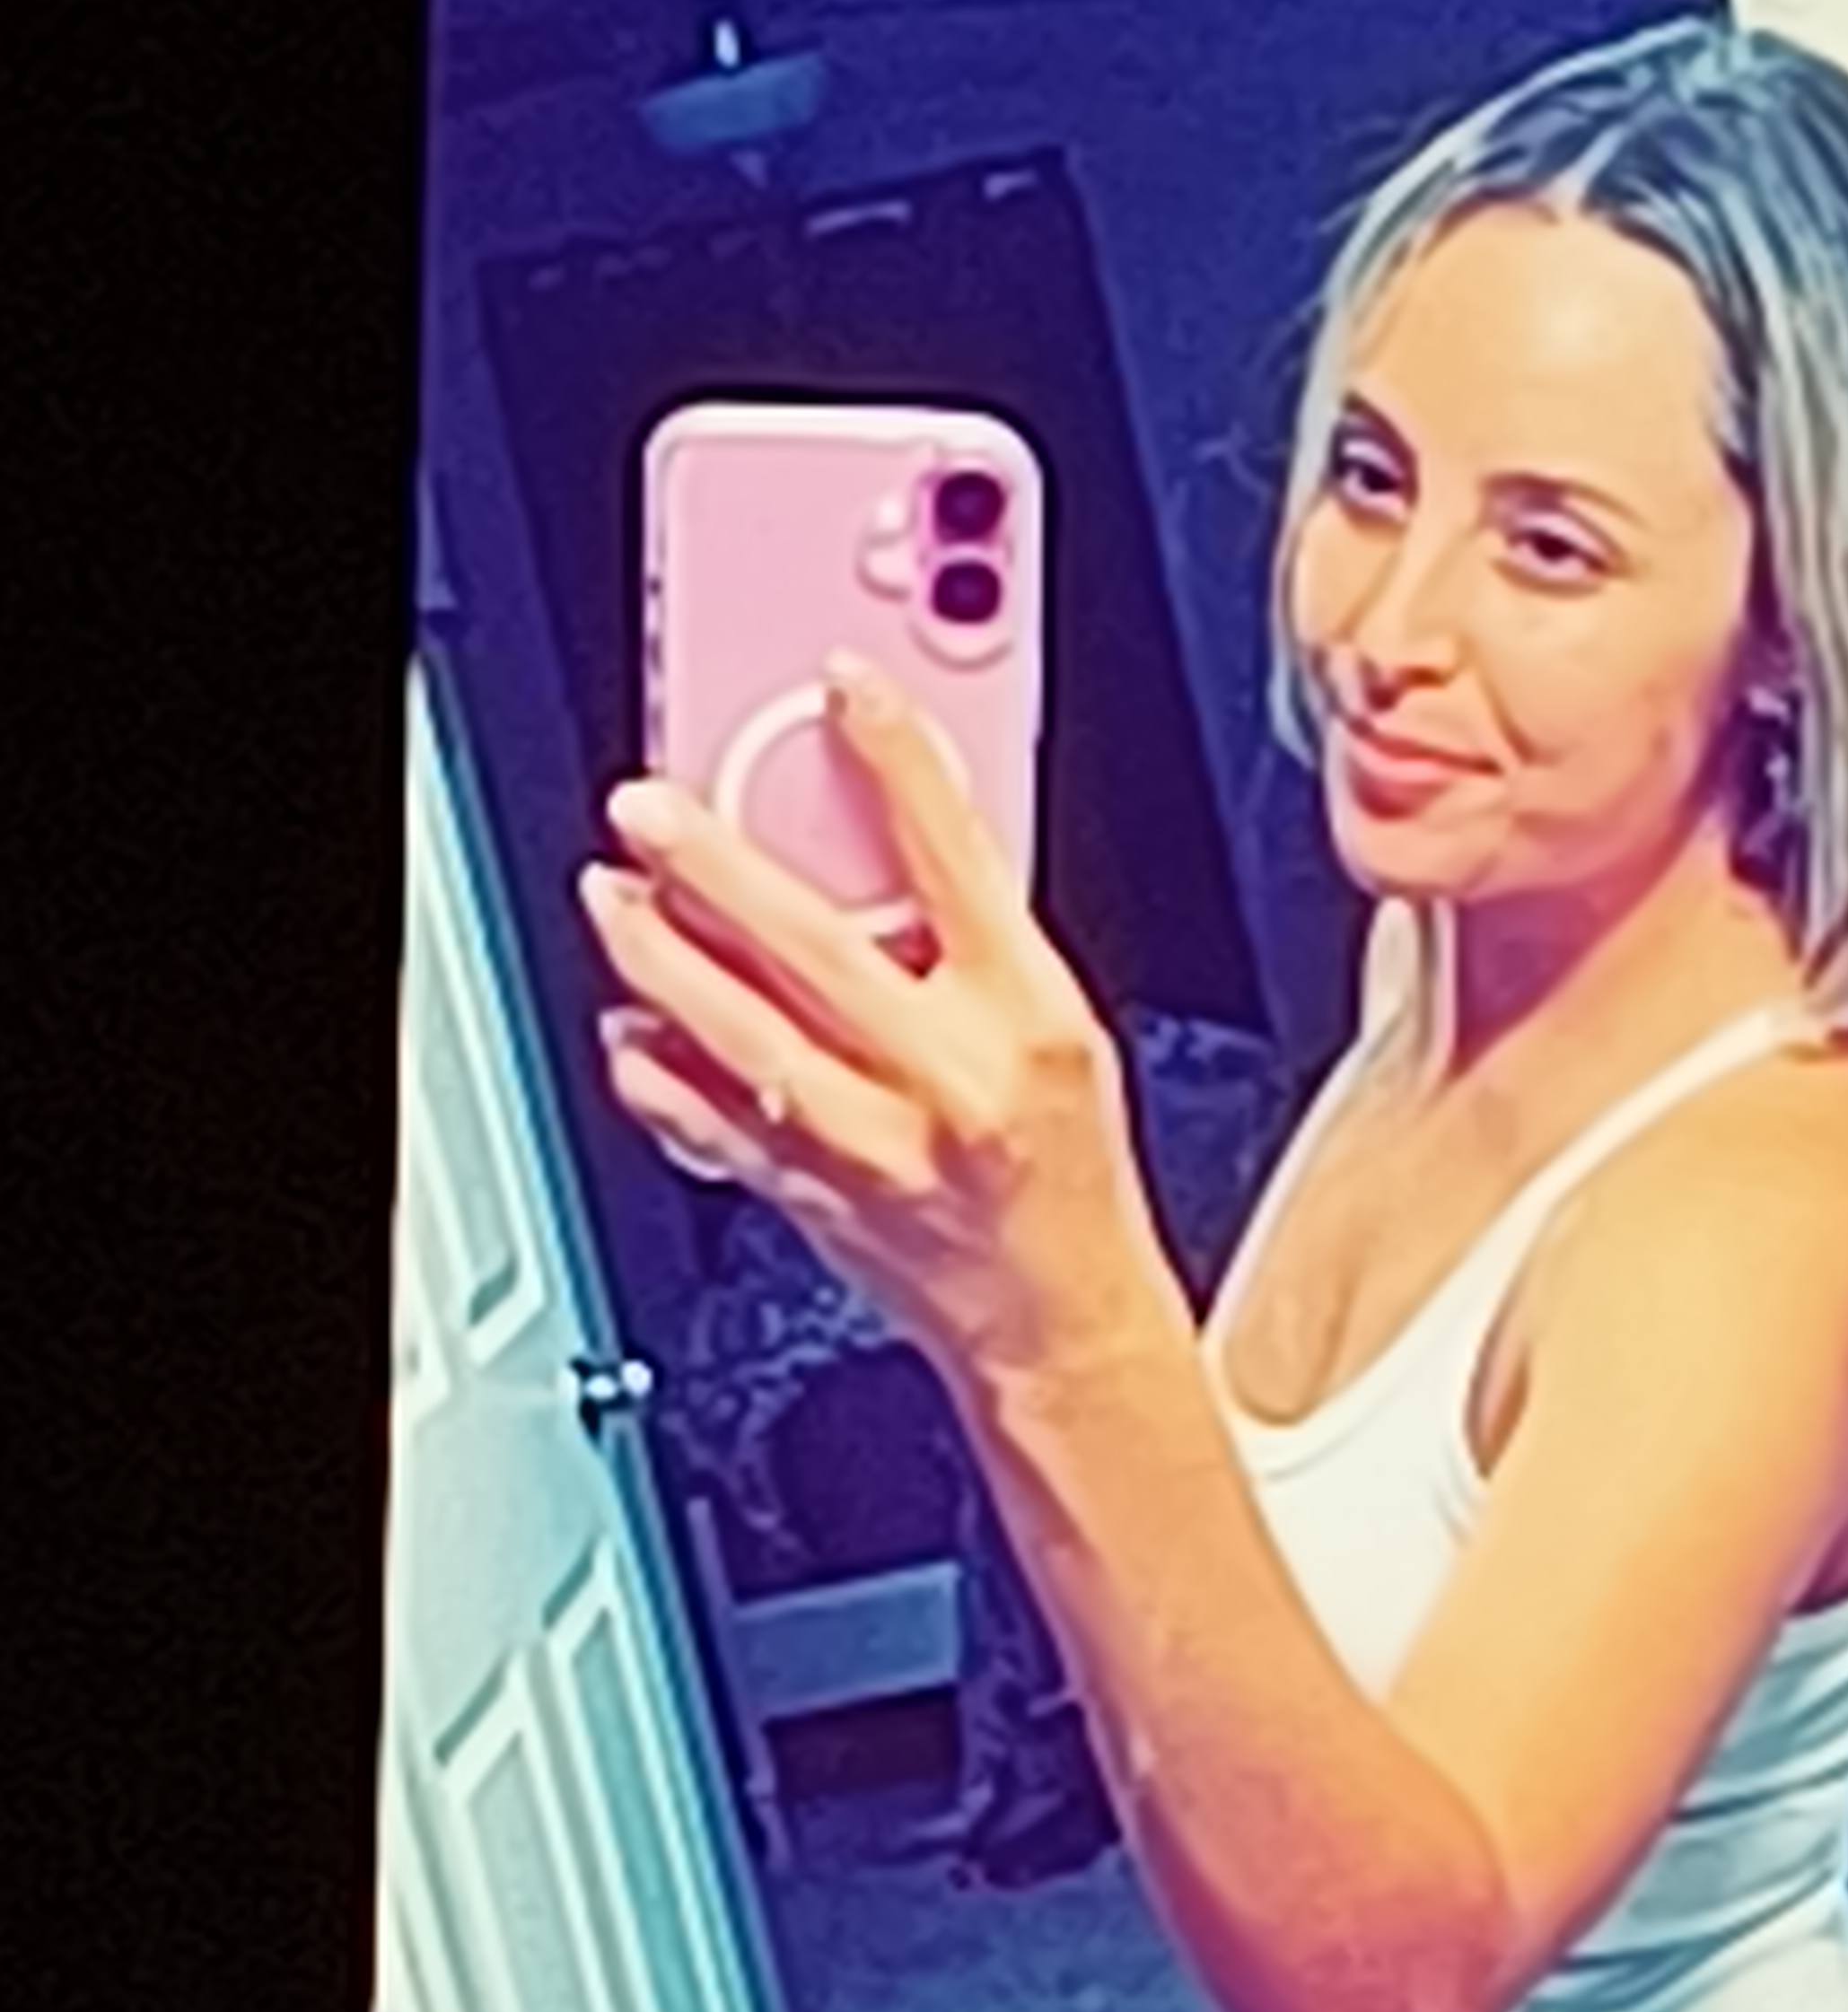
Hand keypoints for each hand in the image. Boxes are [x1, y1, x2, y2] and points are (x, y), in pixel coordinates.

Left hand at [582, 658, 1179, 1396]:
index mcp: (1028, 1021)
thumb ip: (978, 939)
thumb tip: (890, 829)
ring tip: (614, 900)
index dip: (900, 759)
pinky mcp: (815, 1201)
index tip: (847, 686)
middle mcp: (946, 1081)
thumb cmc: (1068, 1175)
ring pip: (741, 1037)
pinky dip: (656, 1074)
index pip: (960, 860)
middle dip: (715, 869)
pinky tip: (630, 1031)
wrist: (1060, 1325)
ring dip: (659, 959)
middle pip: (813, 949)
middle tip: (649, 811)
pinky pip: (712, 1127)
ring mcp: (871, 1148)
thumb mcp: (1061, 1030)